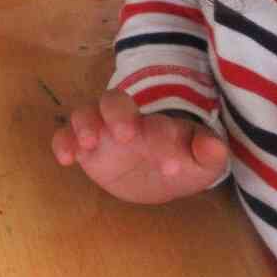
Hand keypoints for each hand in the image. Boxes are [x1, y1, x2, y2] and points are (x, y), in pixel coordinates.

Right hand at [50, 90, 228, 204]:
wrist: (159, 176)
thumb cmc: (182, 162)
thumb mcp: (202, 164)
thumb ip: (210, 153)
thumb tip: (213, 145)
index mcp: (157, 123)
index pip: (156, 121)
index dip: (163, 138)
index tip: (171, 166)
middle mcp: (126, 120)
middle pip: (113, 100)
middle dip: (117, 114)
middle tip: (126, 137)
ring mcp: (101, 131)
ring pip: (85, 112)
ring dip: (85, 123)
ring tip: (89, 144)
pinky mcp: (84, 148)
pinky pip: (65, 136)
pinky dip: (62, 142)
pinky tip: (66, 160)